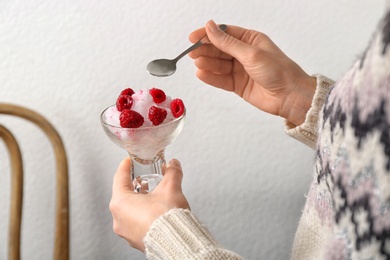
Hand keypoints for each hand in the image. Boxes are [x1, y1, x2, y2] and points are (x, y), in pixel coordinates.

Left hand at [109, 157, 189, 250]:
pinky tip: (154, 211)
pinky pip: (135, 223)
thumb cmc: (167, 219)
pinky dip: (142, 214)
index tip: (128, 162)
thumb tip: (173, 165)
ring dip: (139, 200)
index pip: (119, 178)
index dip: (125, 167)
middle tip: (142, 178)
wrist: (176, 241)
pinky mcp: (135, 241)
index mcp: (121, 203)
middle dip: (134, 185)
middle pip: (123, 195)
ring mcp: (126, 232)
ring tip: (151, 195)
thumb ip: (172, 173)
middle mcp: (119, 219)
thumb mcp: (170, 188)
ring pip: (128, 210)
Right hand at [189, 20, 316, 125]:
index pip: (224, 33)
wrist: (290, 96)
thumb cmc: (278, 71)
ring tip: (198, 64)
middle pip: (219, 49)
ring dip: (207, 63)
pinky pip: (221, 79)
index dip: (207, 34)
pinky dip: (211, 77)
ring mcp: (240, 70)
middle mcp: (244, 54)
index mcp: (250, 40)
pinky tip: (202, 74)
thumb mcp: (251, 53)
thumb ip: (228, 43)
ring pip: (218, 65)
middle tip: (192, 53)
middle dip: (205, 50)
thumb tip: (210, 27)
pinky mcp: (238, 85)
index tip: (193, 37)